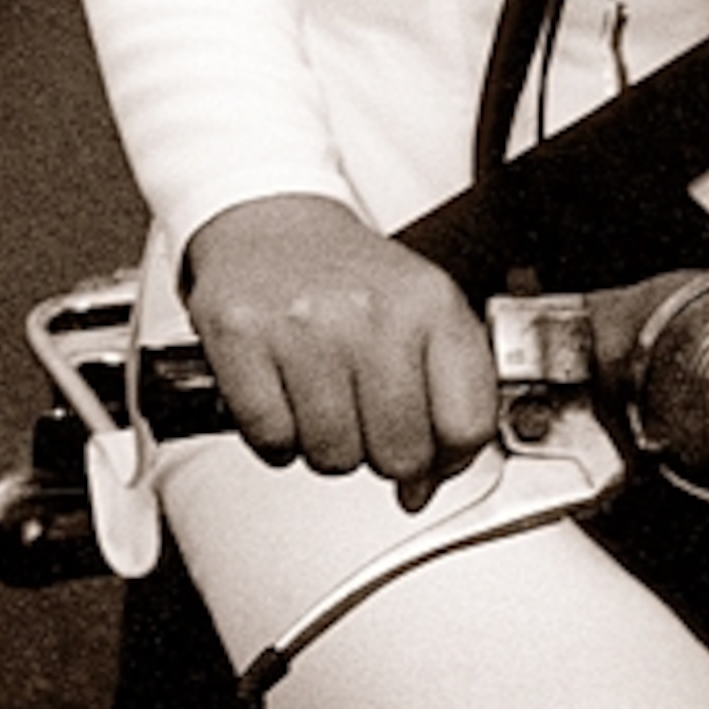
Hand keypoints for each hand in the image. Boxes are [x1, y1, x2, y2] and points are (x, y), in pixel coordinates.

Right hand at [183, 194, 496, 510]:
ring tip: (319, 401)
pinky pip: (271, 438)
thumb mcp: (420, 314)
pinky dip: (273, 438)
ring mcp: (304, 322)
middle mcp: (371, 310)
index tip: (430, 454)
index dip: (447, 459)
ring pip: (333, 455)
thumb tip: (422, 490)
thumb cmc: (346, 277)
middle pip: (399, 453)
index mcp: (430, 303)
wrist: (270, 218)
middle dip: (381, 455)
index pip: (466, 426)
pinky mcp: (242, 334)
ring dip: (323, 446)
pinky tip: (280, 400)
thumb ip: (444, 399)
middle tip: (364, 419)